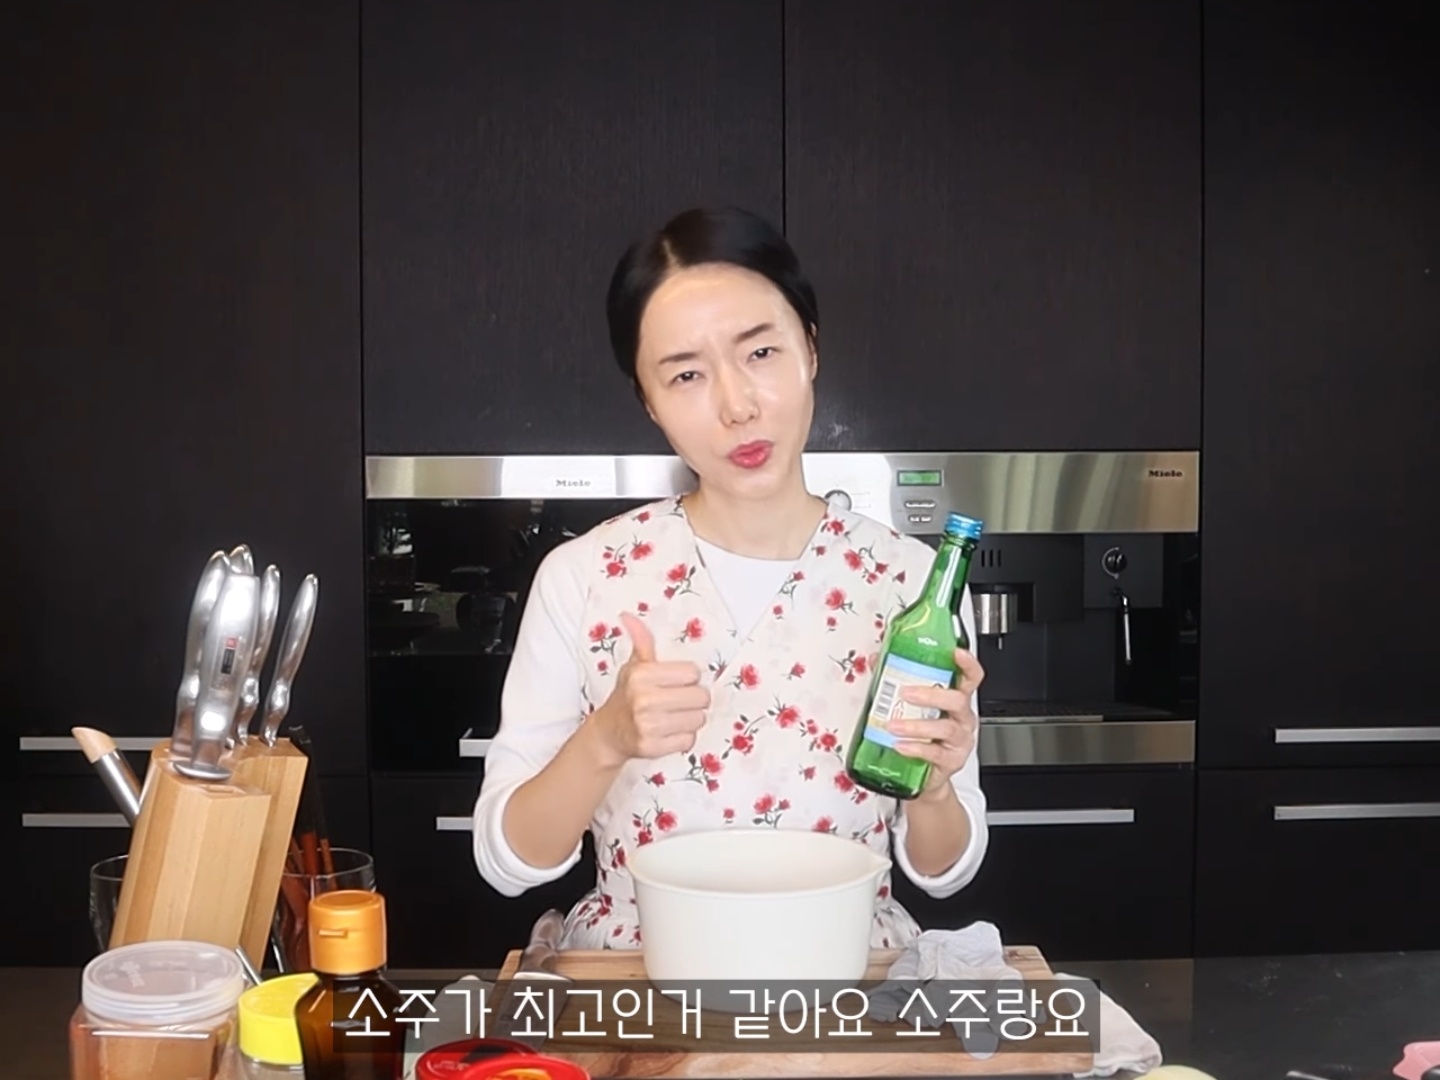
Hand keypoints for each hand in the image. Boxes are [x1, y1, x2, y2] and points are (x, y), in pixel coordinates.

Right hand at [591, 612, 708, 767]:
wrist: (608, 733)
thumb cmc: (626, 695)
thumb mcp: (633, 666)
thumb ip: (641, 641)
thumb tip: (629, 615)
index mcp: (641, 675)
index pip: (692, 673)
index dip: (688, 677)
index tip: (677, 681)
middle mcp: (643, 700)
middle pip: (700, 697)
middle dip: (694, 699)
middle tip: (680, 700)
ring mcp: (648, 726)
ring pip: (698, 719)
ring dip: (691, 718)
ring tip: (675, 715)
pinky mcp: (652, 748)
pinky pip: (689, 740)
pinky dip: (684, 737)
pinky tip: (670, 731)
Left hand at [887, 647, 984, 798]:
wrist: (926, 776)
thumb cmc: (923, 736)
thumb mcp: (913, 708)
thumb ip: (897, 683)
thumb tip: (877, 660)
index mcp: (956, 699)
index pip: (971, 677)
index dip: (967, 664)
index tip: (956, 653)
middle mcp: (962, 718)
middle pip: (958, 700)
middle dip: (932, 695)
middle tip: (906, 693)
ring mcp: (960, 740)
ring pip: (946, 728)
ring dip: (916, 725)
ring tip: (892, 725)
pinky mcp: (952, 761)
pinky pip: (936, 753)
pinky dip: (916, 748)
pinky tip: (900, 745)